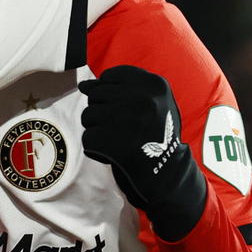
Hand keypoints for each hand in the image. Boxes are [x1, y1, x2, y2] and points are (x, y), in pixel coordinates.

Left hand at [79, 65, 206, 240]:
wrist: (168, 175)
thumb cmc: (154, 135)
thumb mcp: (150, 104)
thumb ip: (117, 89)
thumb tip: (83, 85)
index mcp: (155, 85)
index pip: (111, 76)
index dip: (110, 93)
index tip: (123, 109)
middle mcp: (142, 99)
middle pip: (96, 94)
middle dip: (103, 112)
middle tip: (124, 129)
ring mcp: (128, 120)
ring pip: (88, 115)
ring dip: (98, 130)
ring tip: (120, 140)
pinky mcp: (113, 142)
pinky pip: (88, 138)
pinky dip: (96, 149)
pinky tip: (115, 154)